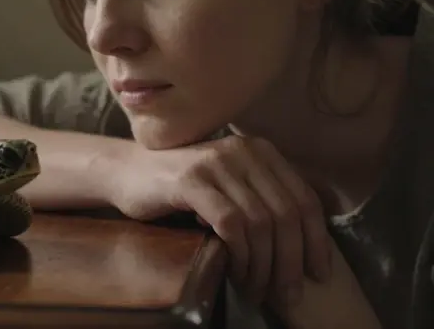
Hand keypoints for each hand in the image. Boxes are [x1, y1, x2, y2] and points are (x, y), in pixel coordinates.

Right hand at [105, 134, 331, 306]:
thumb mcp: (230, 186)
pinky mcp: (192, 180)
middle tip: (287, 295)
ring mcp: (217, 163)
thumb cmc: (180, 187)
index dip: (317, 240)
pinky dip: (240, 253)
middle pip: (287, 214)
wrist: (126, 172)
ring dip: (263, 265)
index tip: (318, 273)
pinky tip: (235, 271)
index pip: (304, 199)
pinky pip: (231, 223)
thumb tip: (304, 243)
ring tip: (256, 289)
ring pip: (261, 222)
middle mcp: (244, 151)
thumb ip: (261, 199)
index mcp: (260, 151)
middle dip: (292, 261)